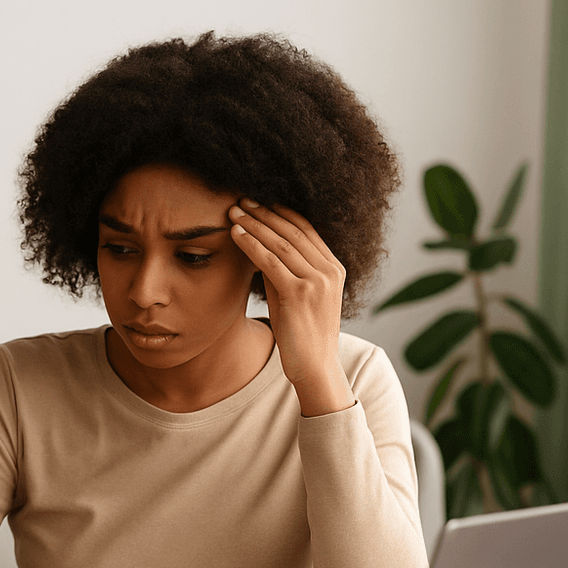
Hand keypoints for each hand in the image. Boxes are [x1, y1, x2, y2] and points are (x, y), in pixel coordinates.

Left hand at [228, 200, 354, 416]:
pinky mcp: (300, 293)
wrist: (315, 367)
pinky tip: (236, 234)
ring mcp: (317, 281)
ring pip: (281, 243)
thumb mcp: (295, 296)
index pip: (306, 229)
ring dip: (254, 224)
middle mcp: (330, 270)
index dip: (280, 213)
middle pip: (292, 231)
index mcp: (334, 268)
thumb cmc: (301, 334)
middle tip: (241, 200)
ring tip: (233, 212)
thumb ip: (284, 272)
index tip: (259, 202)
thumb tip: (260, 250)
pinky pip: (271, 262)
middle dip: (264, 213)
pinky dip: (252, 245)